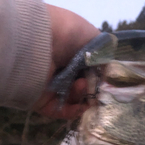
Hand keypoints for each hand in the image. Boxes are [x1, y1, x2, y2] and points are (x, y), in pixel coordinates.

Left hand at [33, 5, 99, 119]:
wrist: (37, 41)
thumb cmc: (67, 33)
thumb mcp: (93, 38)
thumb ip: (103, 56)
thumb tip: (106, 73)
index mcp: (70, 53)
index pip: (88, 71)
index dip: (98, 78)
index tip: (105, 81)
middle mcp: (59, 70)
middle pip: (82, 87)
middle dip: (91, 87)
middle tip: (94, 83)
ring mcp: (50, 87)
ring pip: (73, 100)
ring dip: (81, 95)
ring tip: (80, 84)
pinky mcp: (42, 101)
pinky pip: (61, 111)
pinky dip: (74, 110)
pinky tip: (81, 105)